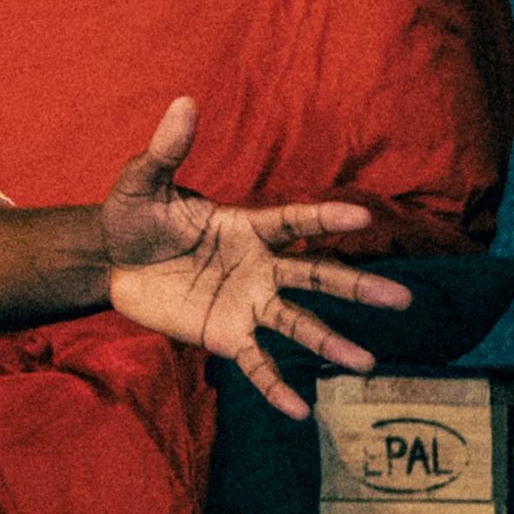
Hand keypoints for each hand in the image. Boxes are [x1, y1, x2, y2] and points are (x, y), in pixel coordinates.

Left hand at [97, 98, 407, 419]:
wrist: (110, 260)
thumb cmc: (133, 215)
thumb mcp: (144, 182)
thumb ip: (166, 150)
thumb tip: (183, 102)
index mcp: (247, 226)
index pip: (294, 221)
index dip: (326, 218)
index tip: (364, 216)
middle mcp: (258, 266)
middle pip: (316, 275)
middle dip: (358, 286)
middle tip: (403, 298)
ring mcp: (246, 303)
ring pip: (297, 323)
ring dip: (331, 342)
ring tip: (367, 364)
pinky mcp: (224, 335)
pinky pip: (256, 363)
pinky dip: (277, 386)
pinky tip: (301, 411)